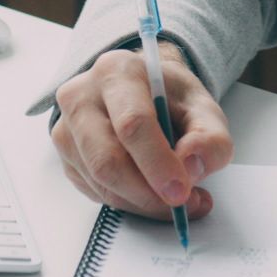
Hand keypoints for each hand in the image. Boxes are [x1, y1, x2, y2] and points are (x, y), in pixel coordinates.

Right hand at [50, 40, 234, 220]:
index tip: (181, 190)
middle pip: (107, 159)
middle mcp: (81, 97)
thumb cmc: (170, 98)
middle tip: (182, 204)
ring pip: (99, 182)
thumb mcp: (203, 108)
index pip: (132, 123)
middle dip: (147, 193)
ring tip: (178, 199)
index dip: (157, 162)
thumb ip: (210, 137)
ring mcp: (66, 129)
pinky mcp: (66, 158)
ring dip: (142, 202)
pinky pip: (95, 193)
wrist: (144, 93)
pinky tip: (152, 193)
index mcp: (117, 72)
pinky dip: (129, 202)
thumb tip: (192, 165)